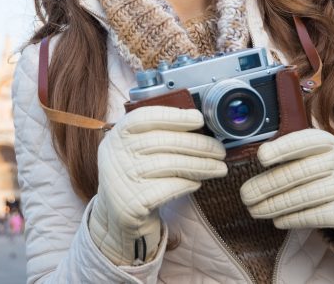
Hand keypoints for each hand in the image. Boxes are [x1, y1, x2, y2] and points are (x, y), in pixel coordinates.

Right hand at [89, 106, 226, 263]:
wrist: (119, 216)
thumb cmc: (138, 176)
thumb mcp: (137, 150)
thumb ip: (159, 134)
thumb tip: (198, 123)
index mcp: (117, 135)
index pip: (143, 117)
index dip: (173, 116)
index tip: (199, 119)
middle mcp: (114, 154)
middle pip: (162, 142)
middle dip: (197, 144)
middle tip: (219, 150)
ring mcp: (121, 179)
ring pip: (169, 164)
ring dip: (200, 165)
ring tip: (219, 168)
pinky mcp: (132, 202)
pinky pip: (168, 188)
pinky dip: (187, 183)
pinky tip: (197, 182)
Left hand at [240, 129, 333, 242]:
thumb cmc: (330, 173)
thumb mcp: (320, 156)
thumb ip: (293, 156)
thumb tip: (255, 161)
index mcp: (329, 142)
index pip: (305, 141)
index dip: (283, 148)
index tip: (261, 157)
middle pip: (299, 173)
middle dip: (267, 185)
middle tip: (245, 195)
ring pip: (305, 196)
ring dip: (275, 205)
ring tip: (254, 210)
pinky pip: (318, 215)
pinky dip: (294, 219)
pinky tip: (278, 221)